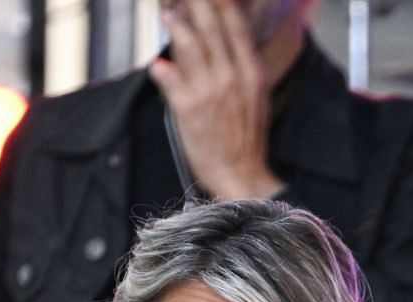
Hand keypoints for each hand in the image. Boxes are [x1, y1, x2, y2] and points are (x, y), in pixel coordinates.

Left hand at [149, 0, 279, 198]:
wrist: (240, 174)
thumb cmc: (245, 138)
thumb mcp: (254, 97)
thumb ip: (239, 69)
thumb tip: (219, 45)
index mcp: (251, 73)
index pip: (236, 27)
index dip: (223, 3)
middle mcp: (232, 77)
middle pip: (211, 27)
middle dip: (197, 2)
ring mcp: (210, 90)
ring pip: (190, 44)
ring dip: (175, 25)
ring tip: (166, 14)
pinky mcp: (188, 106)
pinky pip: (169, 77)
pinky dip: (162, 69)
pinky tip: (158, 66)